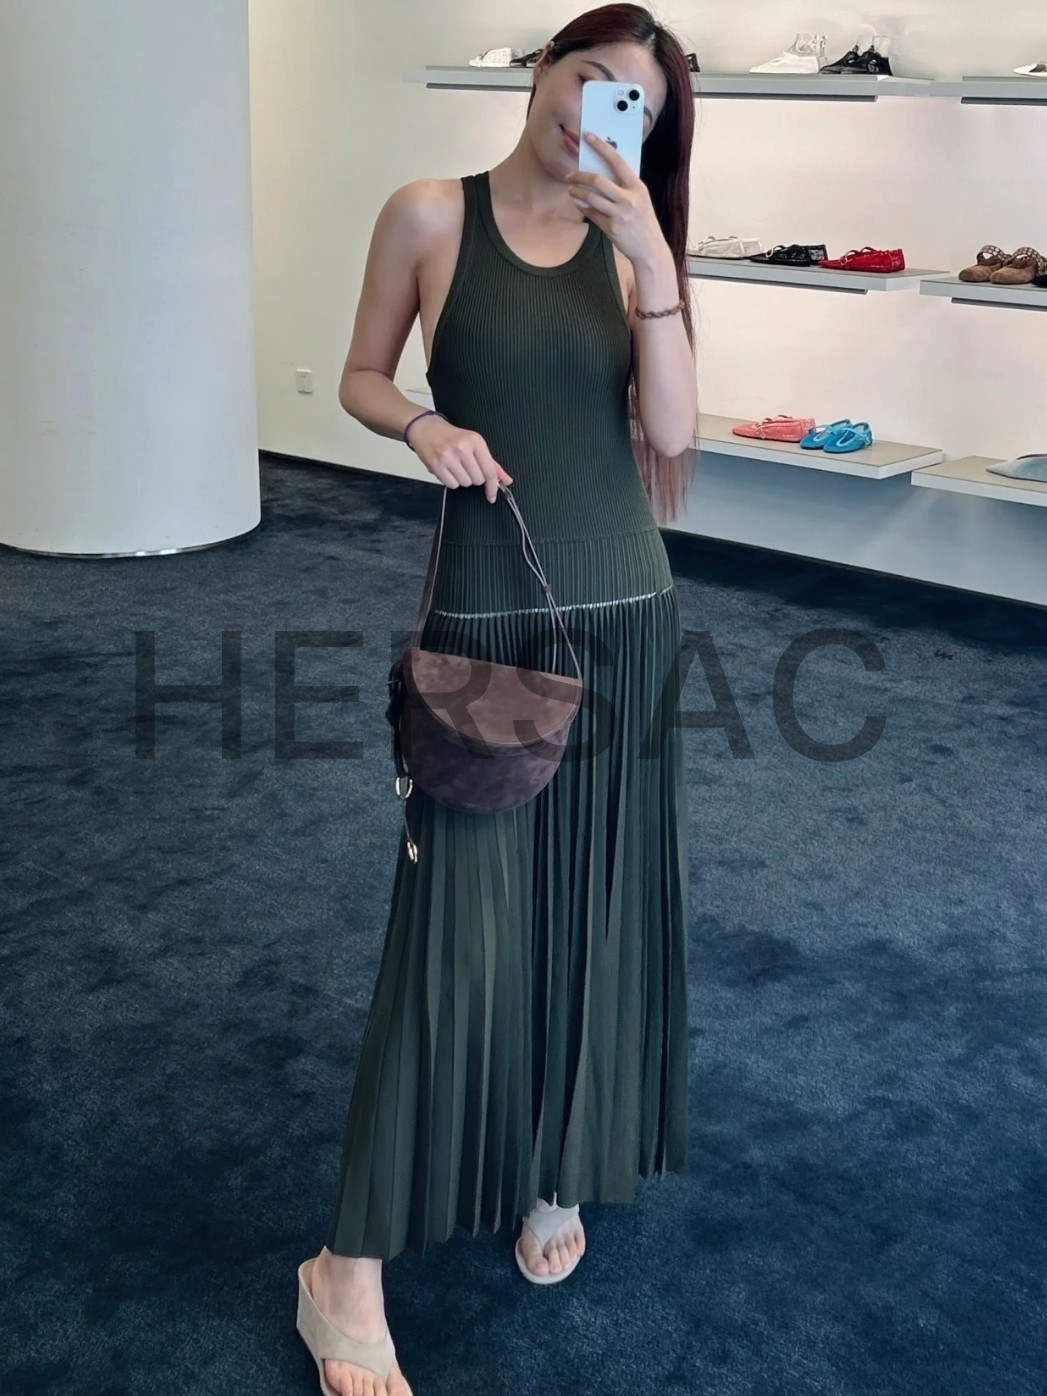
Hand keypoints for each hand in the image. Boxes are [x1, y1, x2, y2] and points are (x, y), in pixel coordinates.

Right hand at [409, 415, 512, 502]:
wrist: (426, 429)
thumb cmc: (452, 437)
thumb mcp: (475, 444)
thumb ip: (492, 464)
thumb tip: (507, 480)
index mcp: (475, 441)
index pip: (489, 471)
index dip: (493, 486)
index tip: (492, 495)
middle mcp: (462, 448)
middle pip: (478, 480)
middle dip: (474, 478)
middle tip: (467, 467)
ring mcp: (448, 457)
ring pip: (465, 483)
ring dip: (462, 479)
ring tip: (456, 466)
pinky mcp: (436, 465)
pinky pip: (452, 485)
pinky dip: (452, 481)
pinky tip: (448, 470)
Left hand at [566, 133, 668, 267]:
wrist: (650, 249)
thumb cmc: (644, 222)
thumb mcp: (640, 200)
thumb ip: (625, 187)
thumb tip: (604, 173)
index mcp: (637, 187)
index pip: (617, 161)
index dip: (601, 147)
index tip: (588, 137)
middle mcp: (629, 198)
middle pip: (598, 180)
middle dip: (580, 176)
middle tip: (570, 175)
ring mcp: (620, 214)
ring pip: (591, 198)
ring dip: (577, 192)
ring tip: (571, 189)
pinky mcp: (611, 228)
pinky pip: (591, 214)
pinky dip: (582, 207)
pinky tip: (578, 203)